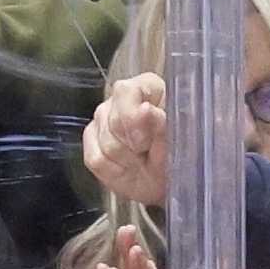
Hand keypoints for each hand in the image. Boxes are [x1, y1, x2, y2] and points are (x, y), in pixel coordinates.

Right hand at [84, 68, 168, 203]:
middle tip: (151, 152)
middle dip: (133, 144)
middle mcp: (121, 98)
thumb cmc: (177, 154)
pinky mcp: (91, 142)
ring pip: (106, 144)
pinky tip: (128, 167)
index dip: (132, 117)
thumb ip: (162, 123)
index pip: (125, 92)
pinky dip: (115, 170)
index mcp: (147, 86)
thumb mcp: (178, 139)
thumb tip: (144, 110)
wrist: (165, 181)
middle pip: (113, 120)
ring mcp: (102, 118)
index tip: (146, 140)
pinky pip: (97, 159)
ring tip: (142, 160)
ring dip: (128, 159)